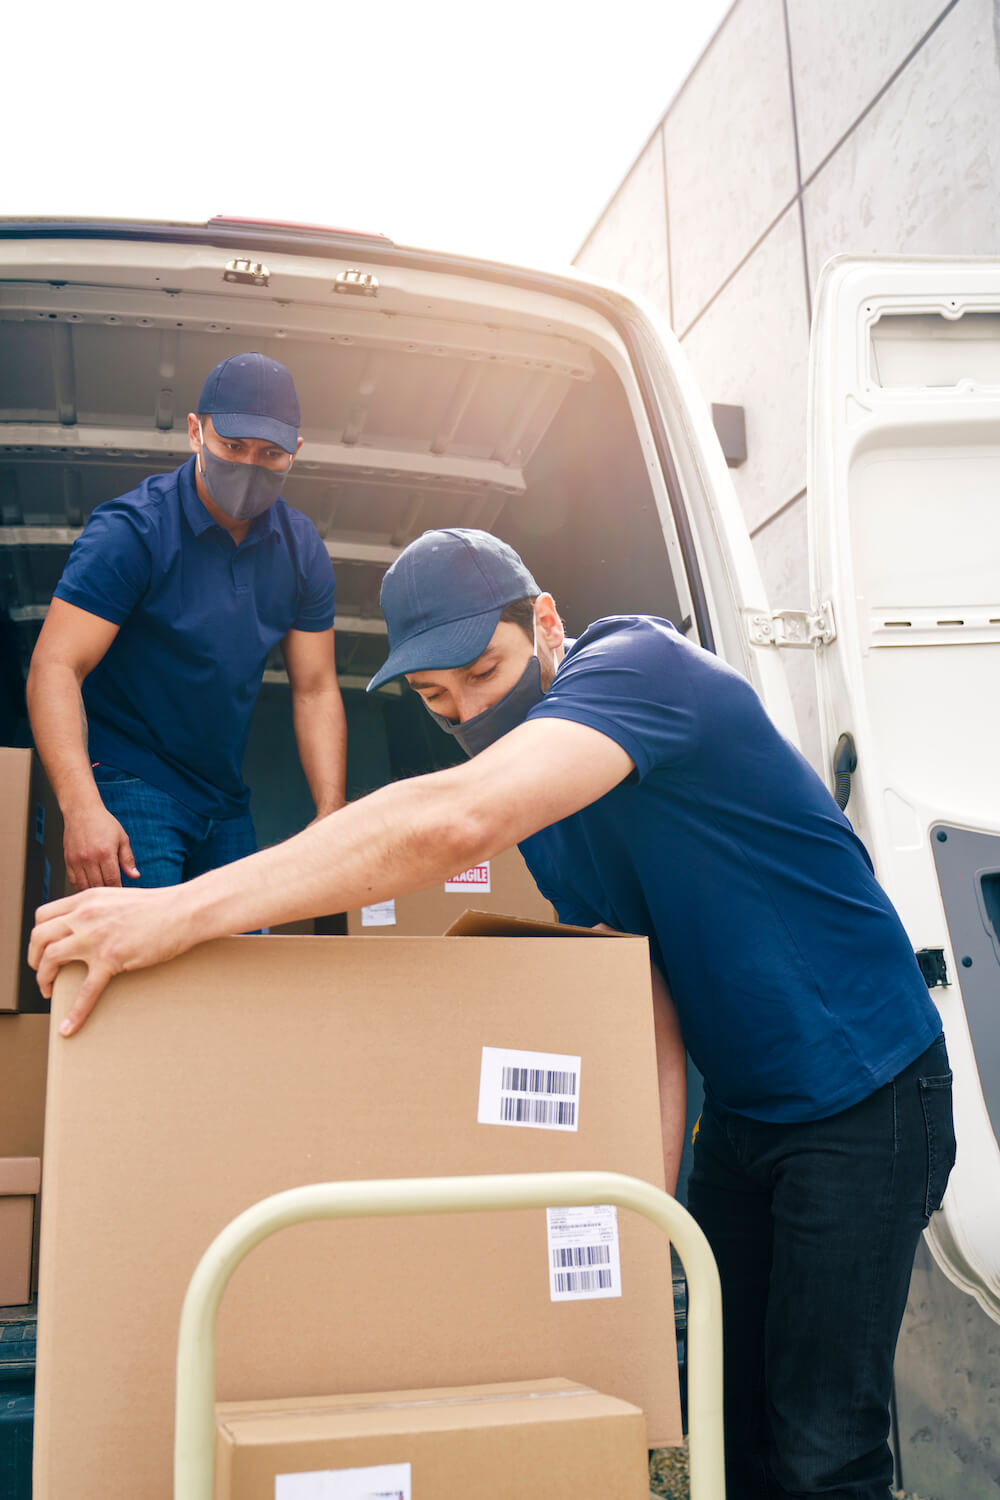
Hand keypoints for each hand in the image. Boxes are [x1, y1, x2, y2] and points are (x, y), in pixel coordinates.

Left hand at [29, 886, 189, 1035]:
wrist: (183, 911)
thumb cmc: (158, 907)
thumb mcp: (117, 898)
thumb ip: (96, 909)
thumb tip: (86, 926)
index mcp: (86, 899)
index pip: (43, 915)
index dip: (37, 934)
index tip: (42, 947)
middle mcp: (85, 915)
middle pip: (39, 936)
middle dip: (33, 957)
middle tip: (40, 970)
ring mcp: (96, 937)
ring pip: (50, 959)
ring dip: (43, 978)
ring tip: (48, 990)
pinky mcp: (112, 958)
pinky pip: (86, 990)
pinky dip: (74, 1012)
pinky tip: (69, 1026)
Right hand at [63, 802, 139, 889]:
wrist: (81, 811)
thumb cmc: (103, 823)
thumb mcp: (122, 838)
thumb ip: (127, 858)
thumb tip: (135, 875)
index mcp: (105, 853)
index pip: (112, 880)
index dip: (118, 889)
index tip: (122, 893)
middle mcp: (89, 858)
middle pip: (98, 885)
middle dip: (107, 892)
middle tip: (113, 896)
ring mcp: (77, 860)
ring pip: (85, 886)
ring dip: (94, 892)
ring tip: (102, 894)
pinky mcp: (68, 861)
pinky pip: (73, 881)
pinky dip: (81, 887)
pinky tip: (89, 887)